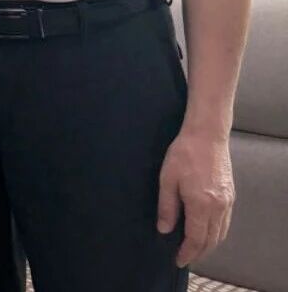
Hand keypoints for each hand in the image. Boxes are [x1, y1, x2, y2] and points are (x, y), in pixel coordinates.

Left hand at [157, 128, 235, 266]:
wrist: (207, 136)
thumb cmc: (183, 154)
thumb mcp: (167, 179)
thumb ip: (167, 207)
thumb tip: (164, 229)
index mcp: (201, 204)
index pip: (196, 238)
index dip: (187, 252)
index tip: (178, 260)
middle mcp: (218, 207)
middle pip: (211, 240)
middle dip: (198, 253)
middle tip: (185, 258)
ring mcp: (227, 202)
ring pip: (221, 233)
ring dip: (208, 245)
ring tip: (194, 249)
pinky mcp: (231, 196)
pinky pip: (225, 223)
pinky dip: (217, 233)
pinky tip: (206, 232)